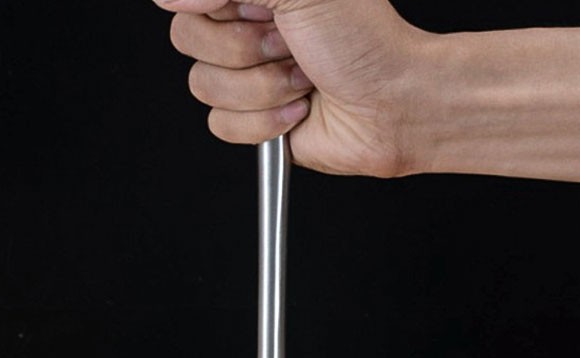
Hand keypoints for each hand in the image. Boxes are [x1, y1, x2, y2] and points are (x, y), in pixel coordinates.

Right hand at [154, 0, 426, 176]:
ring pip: (203, 86)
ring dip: (262, 88)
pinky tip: (297, 110)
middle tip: (290, 44)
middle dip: (246, 49)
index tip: (254, 8)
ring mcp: (246, 75)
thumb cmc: (364, 42)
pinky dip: (264, 123)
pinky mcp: (252, 120)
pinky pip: (221, 125)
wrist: (393, 106)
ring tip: (302, 79)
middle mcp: (244, 27)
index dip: (213, 5)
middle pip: (187, 38)